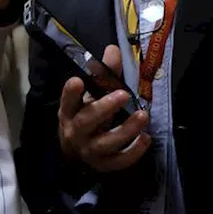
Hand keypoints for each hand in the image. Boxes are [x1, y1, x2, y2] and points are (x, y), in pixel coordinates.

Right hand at [57, 45, 151, 171]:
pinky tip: (146, 139)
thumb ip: (104, 75)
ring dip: (125, 130)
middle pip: (86, 122)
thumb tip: (113, 49)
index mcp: (69, 112)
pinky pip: (118, 161)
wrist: (78, 153)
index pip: (67, 101)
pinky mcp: (103, 164)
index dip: (70, 93)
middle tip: (123, 94)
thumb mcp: (91, 96)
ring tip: (143, 115)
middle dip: (104, 107)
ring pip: (105, 143)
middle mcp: (75, 132)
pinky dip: (133, 152)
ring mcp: (88, 150)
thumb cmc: (87, 117)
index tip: (78, 80)